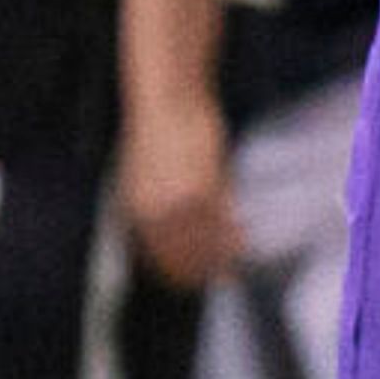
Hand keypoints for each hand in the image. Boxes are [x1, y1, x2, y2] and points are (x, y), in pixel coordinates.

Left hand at [122, 79, 242, 286]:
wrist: (166, 98)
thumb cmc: (158, 131)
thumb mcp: (148, 174)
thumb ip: (158, 204)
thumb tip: (170, 228)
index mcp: (136, 208)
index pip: (157, 256)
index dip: (178, 272)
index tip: (193, 280)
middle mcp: (156, 210)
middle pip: (184, 254)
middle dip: (204, 268)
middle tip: (223, 275)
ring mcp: (181, 200)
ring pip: (206, 240)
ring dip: (223, 254)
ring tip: (237, 258)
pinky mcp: (205, 186)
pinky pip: (223, 219)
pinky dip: (234, 231)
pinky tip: (244, 235)